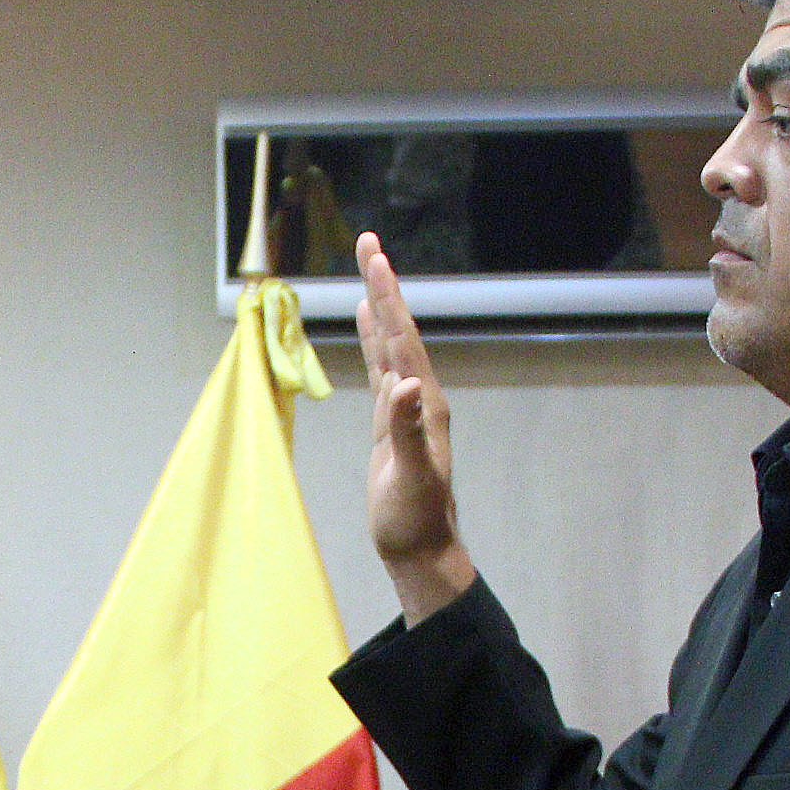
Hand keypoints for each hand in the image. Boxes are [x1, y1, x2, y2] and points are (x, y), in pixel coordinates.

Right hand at [354, 230, 474, 623]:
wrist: (420, 547)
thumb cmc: (413, 518)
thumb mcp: (410, 477)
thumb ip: (407, 430)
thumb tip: (404, 385)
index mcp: (423, 402)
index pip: (403, 338)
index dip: (388, 298)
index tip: (375, 258)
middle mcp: (419, 396)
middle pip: (397, 330)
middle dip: (383, 286)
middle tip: (368, 242)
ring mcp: (406, 406)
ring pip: (390, 344)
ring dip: (379, 306)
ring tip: (369, 270)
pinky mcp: (392, 420)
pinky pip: (382, 367)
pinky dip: (373, 340)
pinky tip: (366, 324)